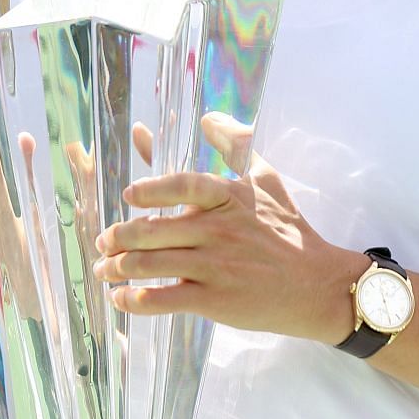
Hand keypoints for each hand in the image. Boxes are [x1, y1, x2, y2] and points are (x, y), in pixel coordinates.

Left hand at [92, 113, 364, 344]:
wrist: (315, 285)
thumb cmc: (288, 231)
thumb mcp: (267, 180)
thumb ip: (236, 145)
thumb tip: (208, 117)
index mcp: (228, 198)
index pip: (184, 185)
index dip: (152, 189)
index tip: (129, 195)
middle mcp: (218, 230)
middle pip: (154, 230)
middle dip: (118, 237)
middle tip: (103, 241)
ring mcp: (215, 267)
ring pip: (152, 265)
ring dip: (118, 268)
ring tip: (104, 269)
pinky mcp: (214, 300)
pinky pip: (164, 299)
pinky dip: (136, 300)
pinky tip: (121, 298)